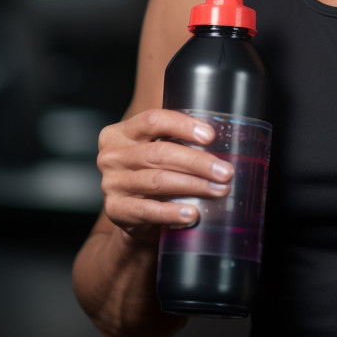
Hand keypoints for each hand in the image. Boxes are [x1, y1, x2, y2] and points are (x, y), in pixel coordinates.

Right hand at [96, 108, 235, 242]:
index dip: (183, 126)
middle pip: (159, 153)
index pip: (153, 120)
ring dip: (193, 185)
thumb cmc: (153, 174)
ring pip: (158, 180)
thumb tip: (224, 142)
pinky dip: (172, 212)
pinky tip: (192, 213)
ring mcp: (111, 184)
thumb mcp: (159, 152)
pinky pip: (148, 210)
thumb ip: (179, 142)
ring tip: (218, 189)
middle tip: (225, 171)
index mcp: (120, 133)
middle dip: (197, 162)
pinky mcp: (115, 210)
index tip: (210, 136)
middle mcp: (112, 156)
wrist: (134, 216)